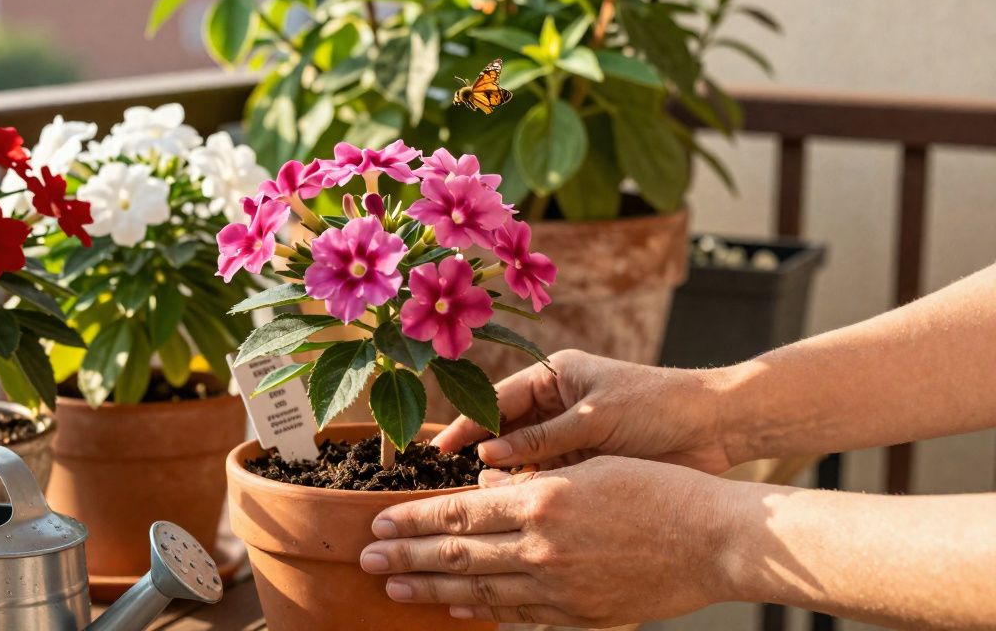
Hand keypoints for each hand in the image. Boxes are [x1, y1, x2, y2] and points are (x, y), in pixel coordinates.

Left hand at [360, 457, 739, 626]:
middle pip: (458, 556)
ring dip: (433, 591)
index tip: (379, 521)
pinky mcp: (582, 616)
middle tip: (366, 558)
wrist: (717, 537)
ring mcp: (562, 588)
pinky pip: (521, 617)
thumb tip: (482, 495)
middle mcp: (544, 546)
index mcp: (543, 500)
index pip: (459, 514)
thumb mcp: (588, 468)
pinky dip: (485, 614)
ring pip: (481, 591)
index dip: (414, 520)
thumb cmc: (659, 487)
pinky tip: (459, 612)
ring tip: (395, 587)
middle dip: (406, 557)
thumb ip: (531, 486)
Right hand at [433, 350, 737, 473]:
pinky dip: (531, 490)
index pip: (499, 398)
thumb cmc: (658, 406)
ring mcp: (570, 432)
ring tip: (477, 498)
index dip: (468, 423)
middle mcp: (557, 402)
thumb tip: (488, 456)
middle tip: (446, 479)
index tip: (440, 449)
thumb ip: (542, 439)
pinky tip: (514, 506)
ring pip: (524, 456)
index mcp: (555, 374)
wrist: (716, 426)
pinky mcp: (586, 460)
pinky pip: (547, 475)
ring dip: (504, 474)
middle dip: (480, 451)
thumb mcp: (594, 418)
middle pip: (505, 428)